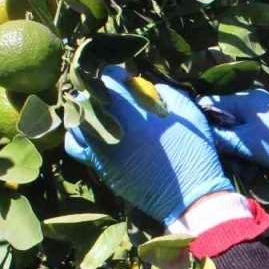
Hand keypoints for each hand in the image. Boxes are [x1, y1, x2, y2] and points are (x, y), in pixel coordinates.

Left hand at [65, 68, 232, 223]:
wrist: (188, 194)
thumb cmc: (193, 151)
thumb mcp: (187, 112)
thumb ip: (165, 92)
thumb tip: (148, 86)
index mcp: (131, 109)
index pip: (108, 77)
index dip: (116, 74)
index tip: (127, 79)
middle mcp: (109, 125)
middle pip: (88, 96)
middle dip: (98, 92)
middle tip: (113, 96)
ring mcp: (100, 146)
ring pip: (77, 119)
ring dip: (86, 112)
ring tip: (102, 115)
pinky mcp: (99, 165)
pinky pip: (75, 145)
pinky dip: (80, 136)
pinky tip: (96, 136)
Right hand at [202, 89, 268, 177]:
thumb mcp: (247, 143)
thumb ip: (221, 138)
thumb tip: (200, 135)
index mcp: (246, 99)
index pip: (212, 102)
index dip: (202, 119)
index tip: (197, 138)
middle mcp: (253, 102)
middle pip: (225, 117)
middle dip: (221, 138)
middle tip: (221, 156)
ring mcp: (264, 114)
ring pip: (238, 129)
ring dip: (235, 147)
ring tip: (239, 164)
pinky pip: (252, 134)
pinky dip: (248, 147)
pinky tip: (250, 163)